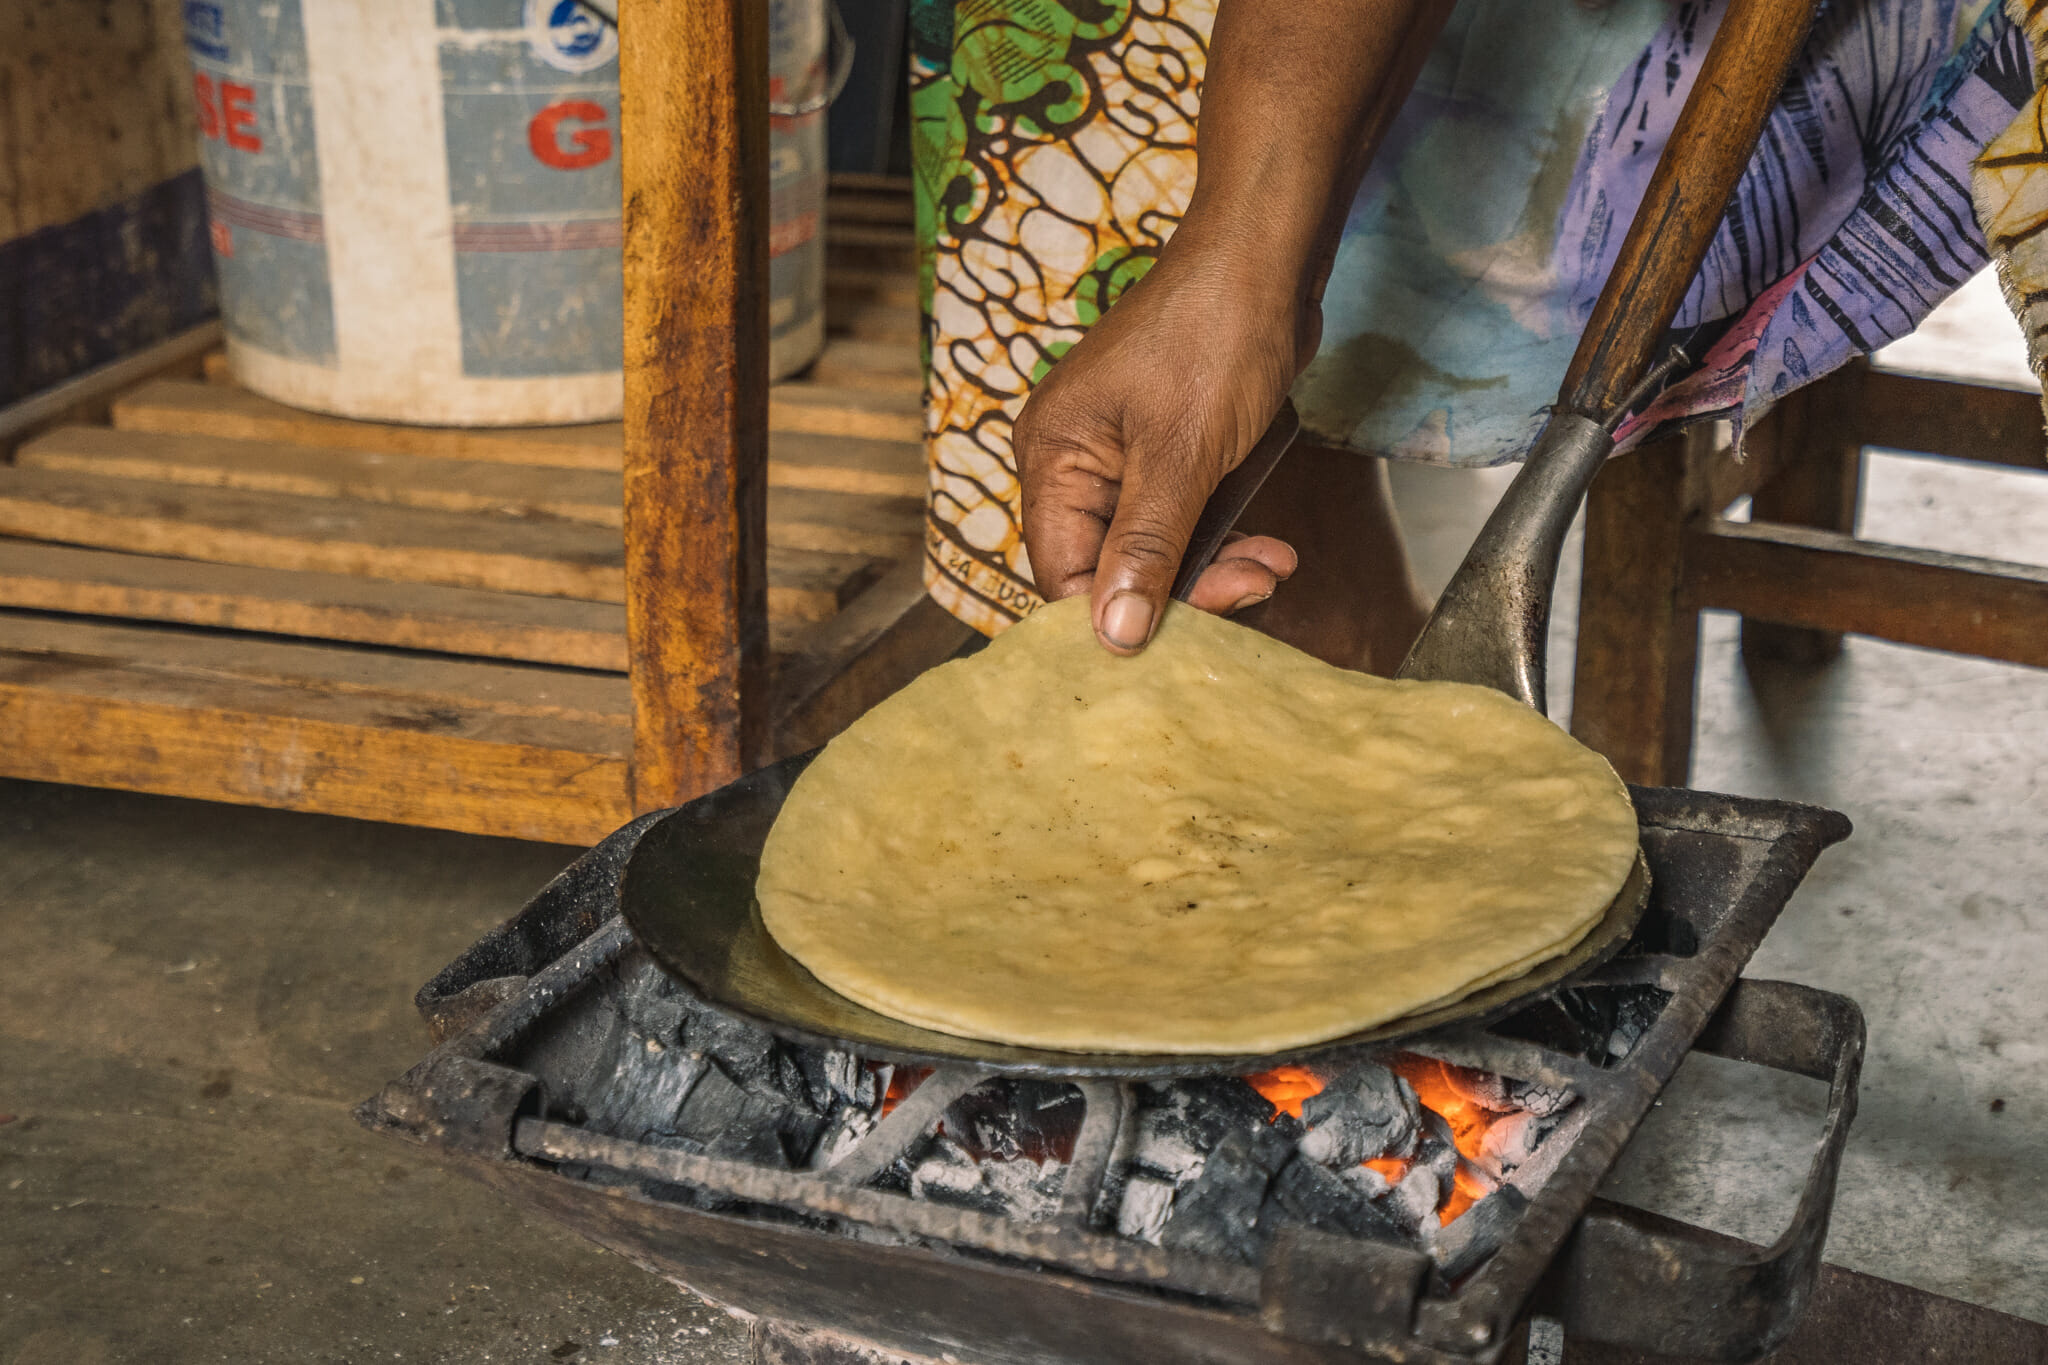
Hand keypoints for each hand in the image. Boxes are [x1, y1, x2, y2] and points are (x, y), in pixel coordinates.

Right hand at [1013, 227, 1317, 653]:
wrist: (1265, 259)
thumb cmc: (1214, 338)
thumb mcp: (1181, 458)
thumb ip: (1145, 550)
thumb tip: (1114, 636)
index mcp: (1053, 457)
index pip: (1061, 571)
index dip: (1115, 615)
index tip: (1178, 641)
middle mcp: (1074, 461)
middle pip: (1110, 565)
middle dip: (1184, 588)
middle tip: (1253, 590)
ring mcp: (1119, 456)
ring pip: (1153, 549)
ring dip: (1215, 567)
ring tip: (1274, 568)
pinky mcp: (1164, 451)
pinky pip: (1180, 519)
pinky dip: (1223, 538)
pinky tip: (1269, 549)